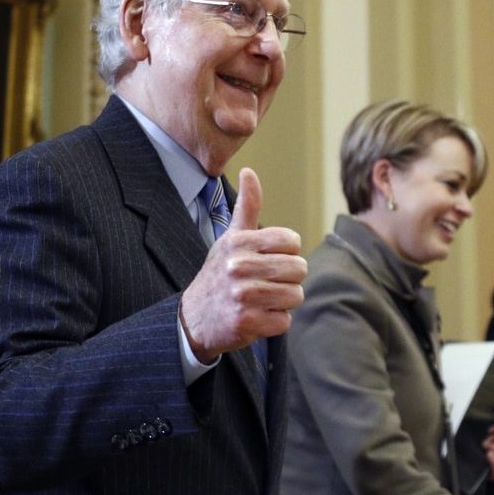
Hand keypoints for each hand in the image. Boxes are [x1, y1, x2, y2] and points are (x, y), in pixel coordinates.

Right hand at [180, 168, 306, 362]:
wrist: (194, 318)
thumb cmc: (220, 273)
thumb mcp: (231, 238)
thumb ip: (247, 206)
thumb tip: (249, 171)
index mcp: (239, 242)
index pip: (292, 242)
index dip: (287, 253)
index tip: (270, 260)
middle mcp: (239, 266)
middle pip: (298, 269)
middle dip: (289, 279)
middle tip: (267, 283)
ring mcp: (242, 296)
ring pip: (295, 295)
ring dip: (284, 301)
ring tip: (262, 300)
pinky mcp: (246, 323)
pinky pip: (285, 321)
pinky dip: (275, 322)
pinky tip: (257, 316)